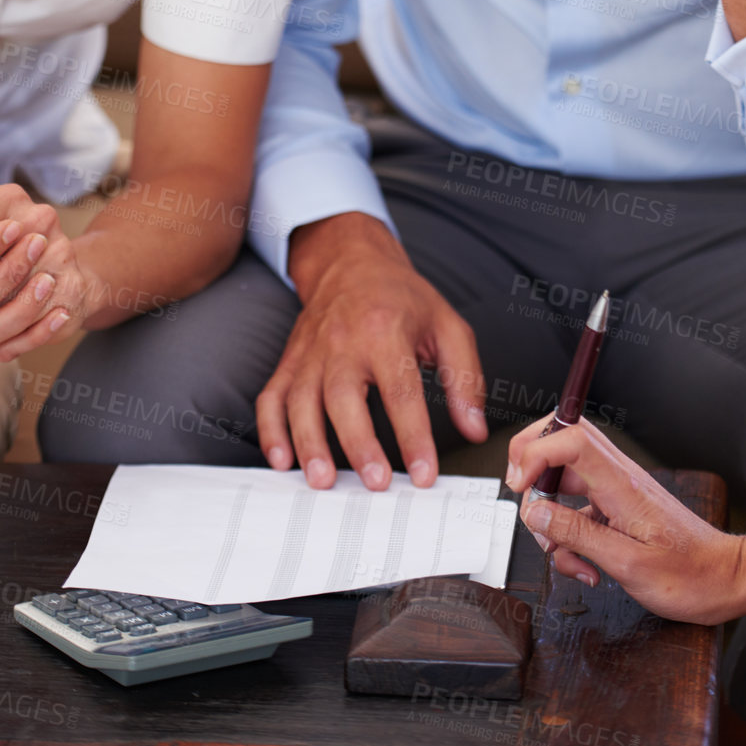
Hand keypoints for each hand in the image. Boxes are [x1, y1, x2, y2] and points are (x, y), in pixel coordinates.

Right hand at [256, 213, 486, 489]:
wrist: (351, 262)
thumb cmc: (402, 298)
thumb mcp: (447, 325)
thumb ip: (465, 378)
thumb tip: (474, 429)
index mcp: (386, 330)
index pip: (401, 390)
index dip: (414, 436)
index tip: (425, 475)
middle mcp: (343, 341)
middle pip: (344, 396)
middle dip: (358, 443)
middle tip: (376, 483)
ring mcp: (311, 352)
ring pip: (301, 400)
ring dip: (309, 443)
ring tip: (323, 482)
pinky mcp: (290, 361)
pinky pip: (272, 396)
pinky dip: (271, 430)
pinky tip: (282, 460)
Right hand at [506, 417, 745, 624]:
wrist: (726, 580)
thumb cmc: (689, 576)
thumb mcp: (627, 564)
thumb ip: (577, 536)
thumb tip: (535, 513)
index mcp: (621, 484)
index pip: (570, 439)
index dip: (535, 452)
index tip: (520, 486)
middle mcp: (618, 477)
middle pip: (562, 438)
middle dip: (532, 462)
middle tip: (523, 498)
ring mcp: (618, 490)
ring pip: (565, 476)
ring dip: (551, 513)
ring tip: (562, 553)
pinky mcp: (619, 507)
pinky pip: (579, 506)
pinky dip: (570, 533)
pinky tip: (585, 565)